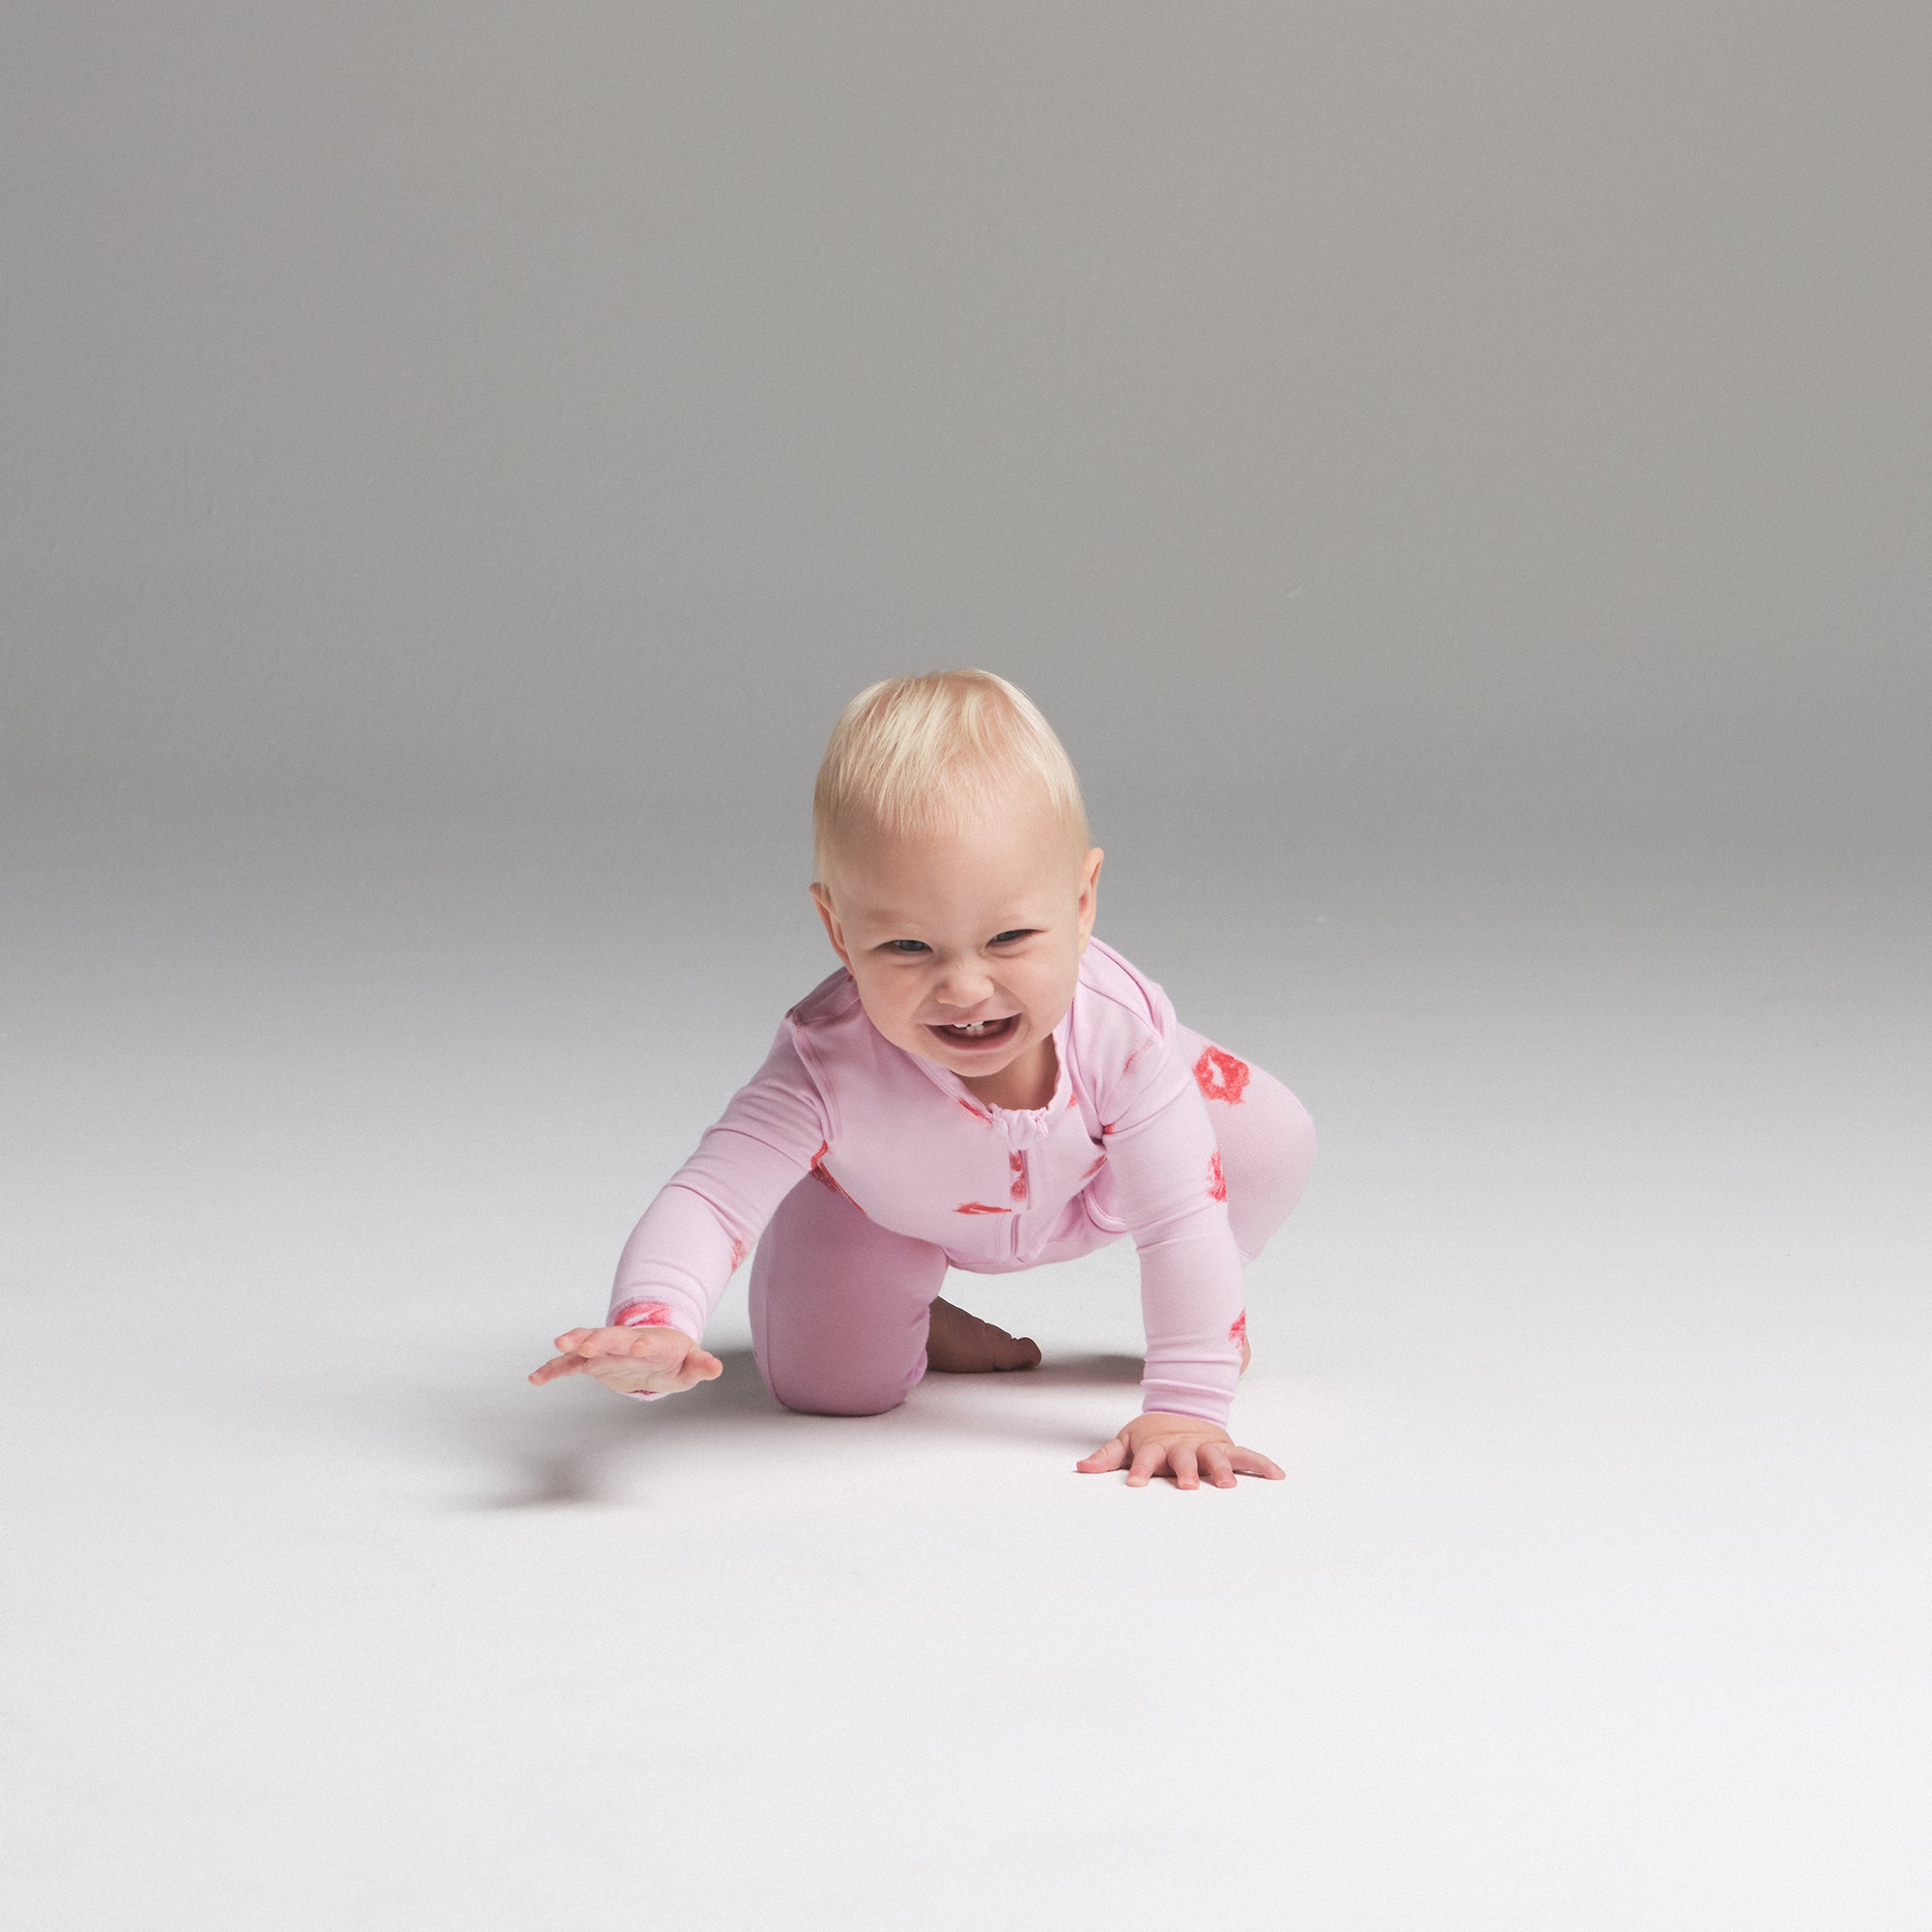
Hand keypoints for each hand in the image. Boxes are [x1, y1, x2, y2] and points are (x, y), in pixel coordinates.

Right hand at [528, 1325, 722, 1396]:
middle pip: (611, 1338)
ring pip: (586, 1344)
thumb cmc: (674, 1359)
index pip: (648, 1341)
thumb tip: (716, 1368)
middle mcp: (625, 1342)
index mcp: (652, 1342)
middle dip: (599, 1340)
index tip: (640, 1345)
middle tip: (585, 1345)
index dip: (645, 1343)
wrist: (654, 1350)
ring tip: (558, 1345)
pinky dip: (553, 1370)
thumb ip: (700, 1366)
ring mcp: (606, 1351)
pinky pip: (569, 1365)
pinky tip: (535, 1378)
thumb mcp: (690, 1365)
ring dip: (574, 1344)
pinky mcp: (591, 1363)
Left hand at [1076, 1411, 1283, 1488]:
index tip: (1133, 1483)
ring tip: (1229, 1485)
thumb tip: (1081, 1468)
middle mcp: (1184, 1446)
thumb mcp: (1127, 1441)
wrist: (1182, 1408)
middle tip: (1188, 1486)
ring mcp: (1207, 1447)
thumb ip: (1107, 1456)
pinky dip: (1261, 1464)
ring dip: (1222, 1469)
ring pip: (1216, 1456)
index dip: (1138, 1469)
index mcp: (1157, 1446)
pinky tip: (1277, 1475)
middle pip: (1184, 1458)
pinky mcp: (1227, 1448)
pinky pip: (1247, 1456)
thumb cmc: (1153, 1433)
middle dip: (1186, 1471)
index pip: (1145, 1458)